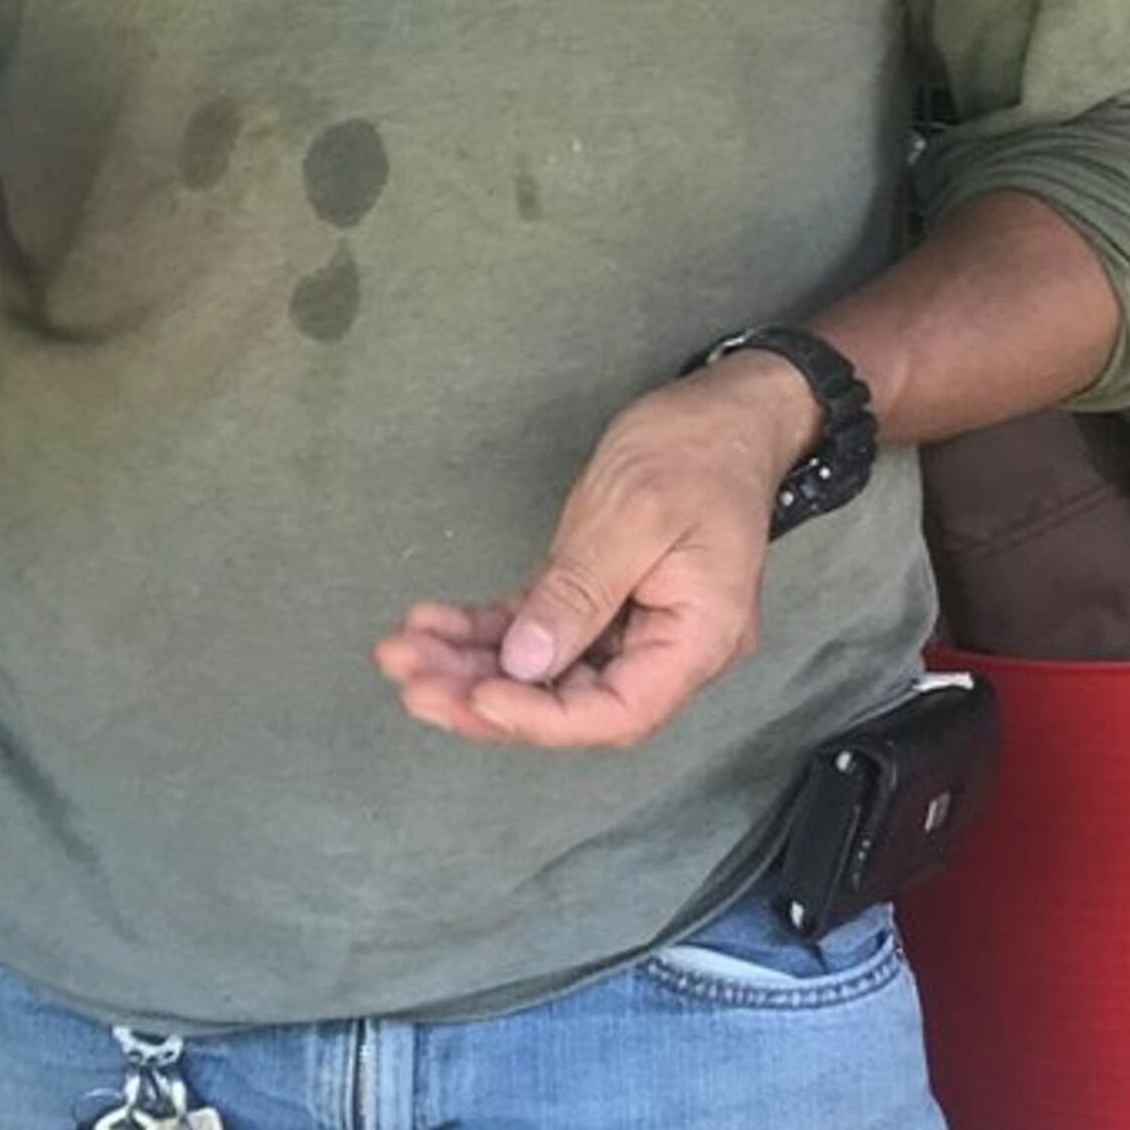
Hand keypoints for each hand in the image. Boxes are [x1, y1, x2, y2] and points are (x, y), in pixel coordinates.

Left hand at [375, 356, 803, 751]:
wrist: (726, 412)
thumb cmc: (694, 452)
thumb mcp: (634, 514)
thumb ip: (579, 594)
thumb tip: (523, 664)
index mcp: (697, 640)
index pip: (617, 712)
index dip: (542, 717)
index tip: (477, 694)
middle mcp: (667, 651)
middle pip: (571, 702)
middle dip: (485, 694)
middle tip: (411, 679)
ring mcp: (632, 630)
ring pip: (544, 672)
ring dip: (472, 666)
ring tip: (402, 650)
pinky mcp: (600, 602)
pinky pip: (538, 632)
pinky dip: (486, 632)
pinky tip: (432, 622)